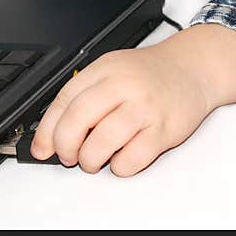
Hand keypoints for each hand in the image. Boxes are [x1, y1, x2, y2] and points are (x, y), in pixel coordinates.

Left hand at [29, 24, 235, 175]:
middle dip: (65, 146)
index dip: (48, 129)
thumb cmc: (150, 74)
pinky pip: (132, 159)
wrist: (193, 69)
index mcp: (105, 69)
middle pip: (78, 120)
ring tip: (93, 160)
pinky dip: (120, 166)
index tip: (42, 147)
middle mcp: (124, 86)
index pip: (64, 100)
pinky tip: (121, 159)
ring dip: (90, 160)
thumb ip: (85, 94)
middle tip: (68, 156)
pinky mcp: (164, 130)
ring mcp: (145, 107)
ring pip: (102, 143)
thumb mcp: (112, 70)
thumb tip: (53, 131)